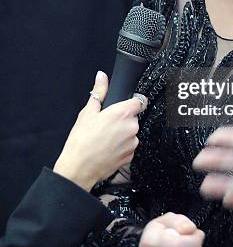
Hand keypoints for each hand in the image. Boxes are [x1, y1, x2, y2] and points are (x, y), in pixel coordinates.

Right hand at [53, 71, 146, 190]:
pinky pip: (128, 146)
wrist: (78, 169)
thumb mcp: (87, 112)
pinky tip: (107, 148)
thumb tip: (101, 77)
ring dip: (122, 133)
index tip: (124, 104)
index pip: (139, 100)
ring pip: (131, 132)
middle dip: (122, 119)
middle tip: (106, 124)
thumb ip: (99, 91)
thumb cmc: (81, 141)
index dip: (131, 101)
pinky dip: (120, 146)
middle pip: (133, 117)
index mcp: (122, 113)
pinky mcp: (130, 157)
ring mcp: (132, 143)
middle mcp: (131, 127)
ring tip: (104, 138)